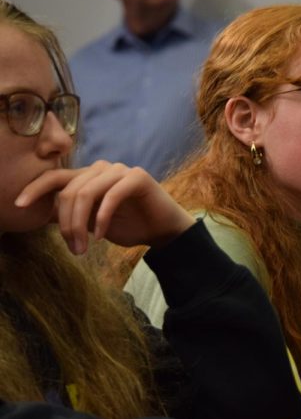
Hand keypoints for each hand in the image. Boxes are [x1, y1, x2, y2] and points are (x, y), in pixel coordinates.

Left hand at [15, 161, 193, 254]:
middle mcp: (102, 168)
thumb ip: (74, 215)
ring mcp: (120, 170)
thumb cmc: (130, 226)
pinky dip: (102, 218)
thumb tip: (44, 215)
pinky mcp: (137, 177)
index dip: (35, 188)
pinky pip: (110, 196)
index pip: (56, 177)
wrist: (164, 231)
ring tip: (83, 247)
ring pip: (86, 192)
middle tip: (73, 249)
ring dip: (80, 224)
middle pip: (69, 190)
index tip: (19, 205)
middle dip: (66, 223)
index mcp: (90, 176)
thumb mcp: (93, 223)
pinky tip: (102, 236)